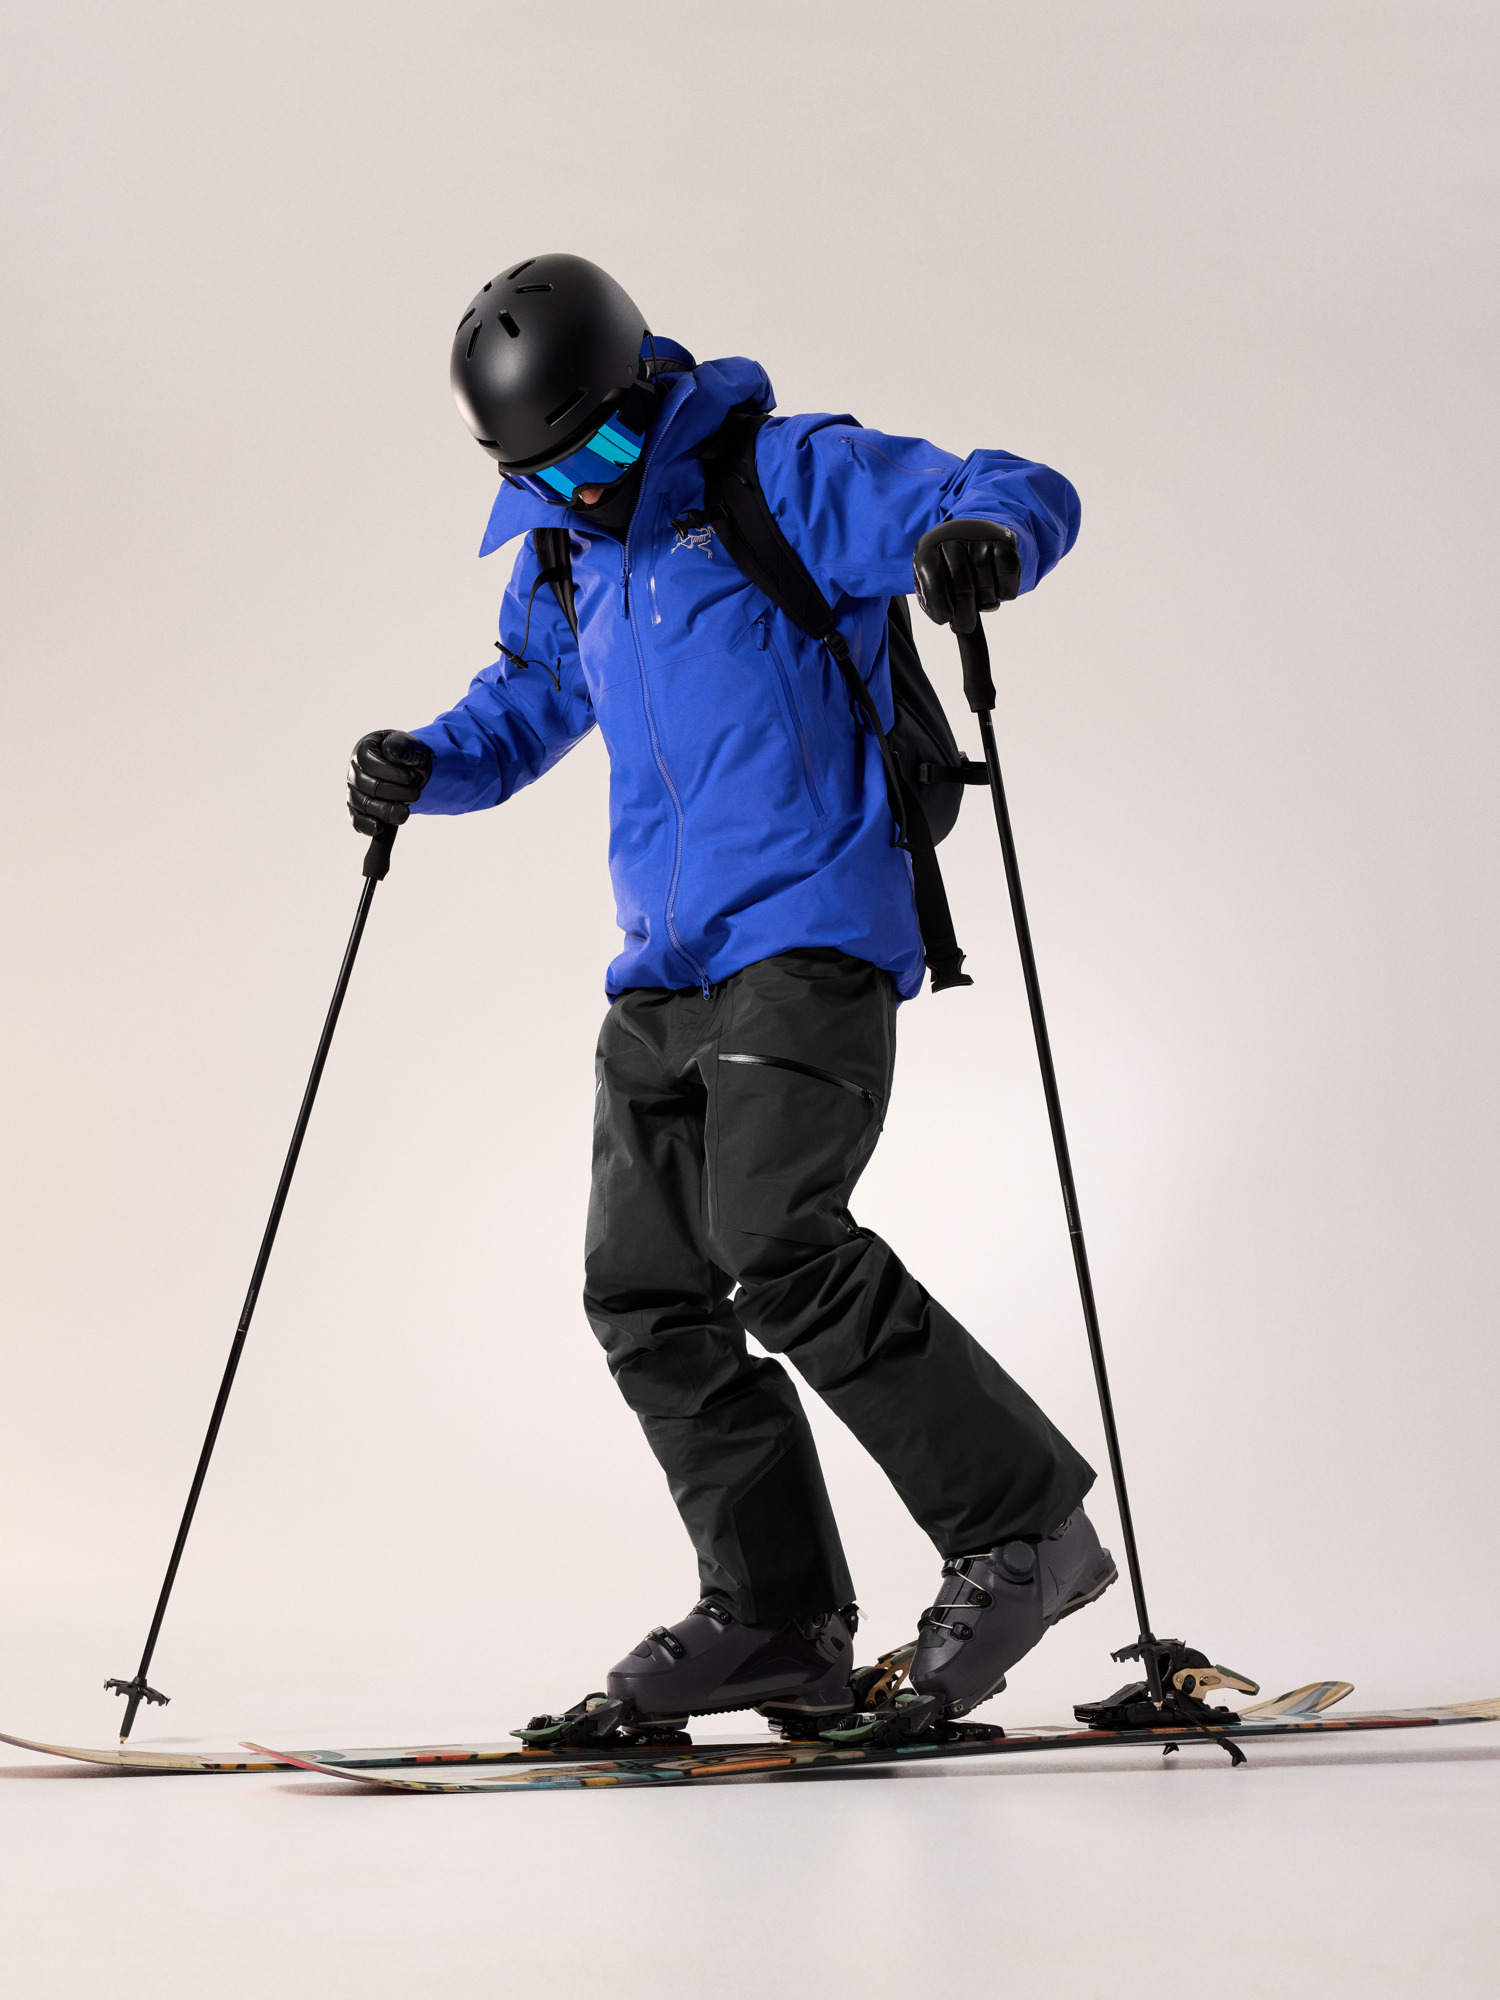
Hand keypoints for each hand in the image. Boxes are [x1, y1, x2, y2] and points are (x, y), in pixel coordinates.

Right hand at [347, 730, 432, 833]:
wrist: (412, 774)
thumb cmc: (410, 758)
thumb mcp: (413, 748)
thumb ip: (405, 746)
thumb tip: (392, 749)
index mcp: (364, 749)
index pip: (369, 762)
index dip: (392, 772)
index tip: (412, 777)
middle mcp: (354, 770)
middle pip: (367, 785)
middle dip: (396, 792)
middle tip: (416, 792)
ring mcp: (354, 791)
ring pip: (363, 804)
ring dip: (388, 810)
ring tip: (406, 811)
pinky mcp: (357, 810)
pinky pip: (356, 820)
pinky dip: (367, 826)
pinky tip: (380, 828)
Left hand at [913, 519, 1020, 634]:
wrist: (972, 534)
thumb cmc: (947, 565)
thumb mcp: (930, 579)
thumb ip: (931, 600)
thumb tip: (943, 618)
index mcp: (928, 546)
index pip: (930, 572)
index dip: (937, 598)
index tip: (945, 619)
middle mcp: (954, 536)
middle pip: (961, 582)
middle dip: (964, 612)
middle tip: (965, 627)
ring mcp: (981, 536)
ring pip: (987, 585)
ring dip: (986, 602)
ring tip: (980, 597)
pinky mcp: (1005, 540)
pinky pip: (1008, 578)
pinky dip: (1005, 593)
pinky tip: (997, 589)